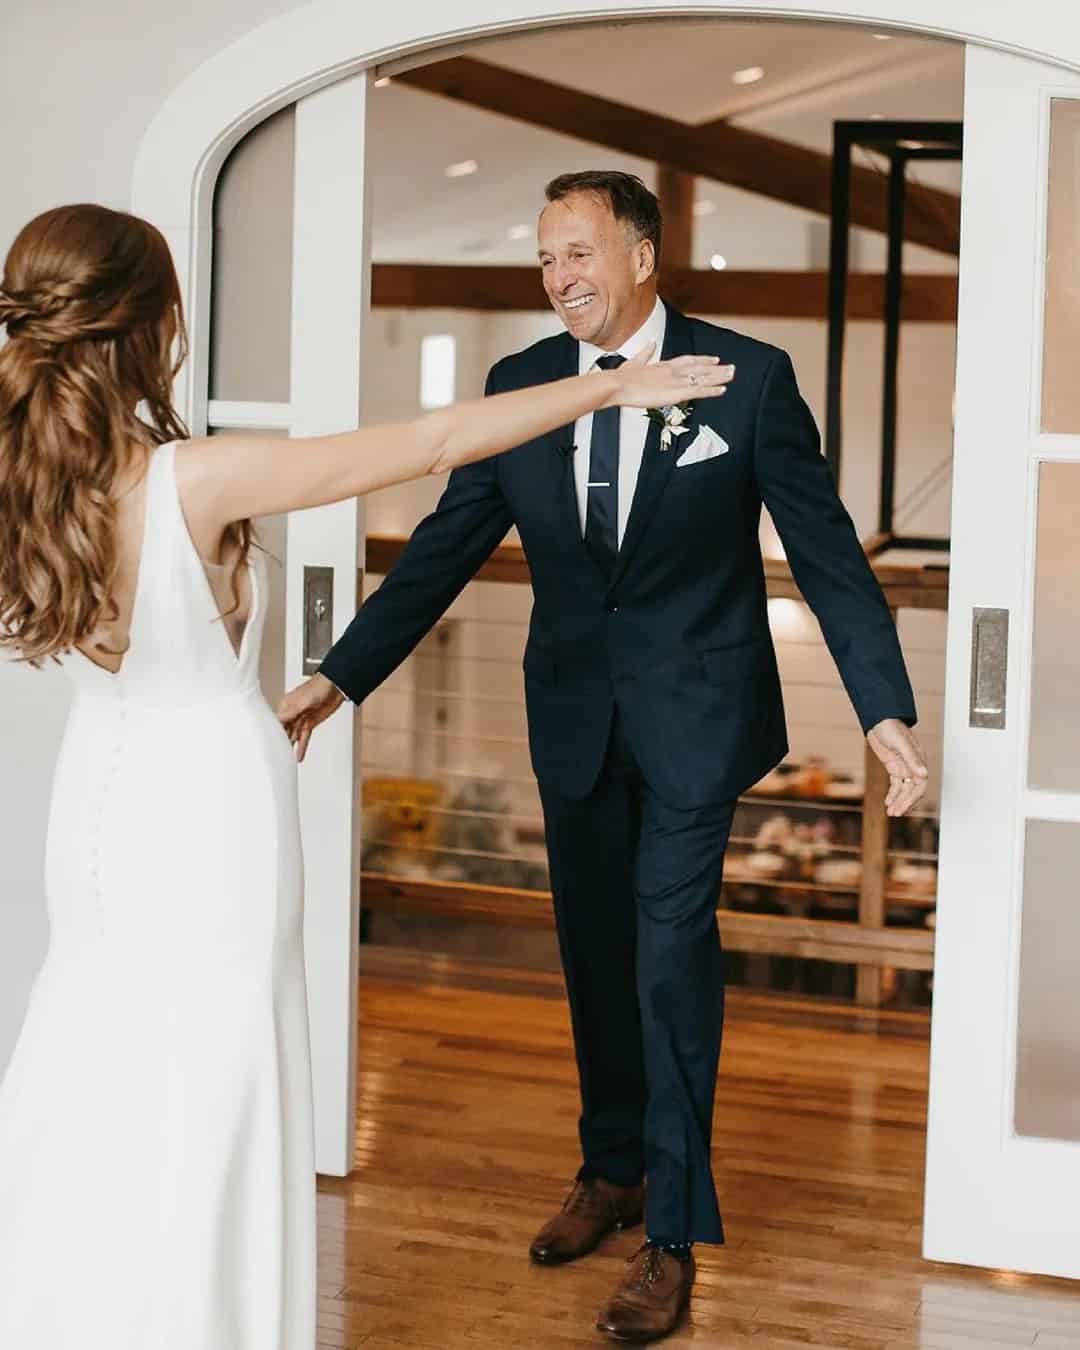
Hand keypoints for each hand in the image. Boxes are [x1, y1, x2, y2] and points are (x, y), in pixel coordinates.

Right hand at [277, 673, 345, 762]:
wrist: (336, 687)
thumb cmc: (318, 687)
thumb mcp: (303, 701)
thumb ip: (291, 713)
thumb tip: (278, 720)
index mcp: (285, 706)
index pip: (276, 723)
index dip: (272, 734)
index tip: (268, 746)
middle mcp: (291, 713)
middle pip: (283, 731)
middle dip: (280, 743)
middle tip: (276, 757)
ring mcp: (301, 719)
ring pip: (293, 736)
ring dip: (290, 747)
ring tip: (286, 761)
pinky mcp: (310, 723)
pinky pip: (304, 737)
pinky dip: (302, 747)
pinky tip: (299, 757)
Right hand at [609, 344, 734, 408]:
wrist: (616, 384)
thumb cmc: (621, 378)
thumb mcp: (634, 362)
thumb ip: (645, 353)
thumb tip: (651, 343)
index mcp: (663, 364)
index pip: (688, 360)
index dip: (702, 360)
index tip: (714, 359)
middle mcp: (673, 370)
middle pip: (700, 368)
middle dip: (716, 368)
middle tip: (731, 368)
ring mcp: (676, 381)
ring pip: (703, 378)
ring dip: (719, 377)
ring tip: (732, 375)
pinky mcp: (675, 392)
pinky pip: (698, 391)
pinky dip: (712, 390)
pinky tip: (722, 389)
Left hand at [867, 718, 928, 816]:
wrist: (880, 719)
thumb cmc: (892, 727)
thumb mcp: (902, 743)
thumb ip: (912, 759)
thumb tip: (923, 774)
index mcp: (918, 761)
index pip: (920, 784)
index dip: (913, 798)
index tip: (903, 808)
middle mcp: (913, 766)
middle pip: (912, 789)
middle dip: (904, 803)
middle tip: (895, 814)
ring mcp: (903, 766)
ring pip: (903, 789)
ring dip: (898, 801)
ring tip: (891, 812)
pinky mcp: (894, 766)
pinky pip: (896, 784)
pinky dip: (892, 794)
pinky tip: (888, 802)